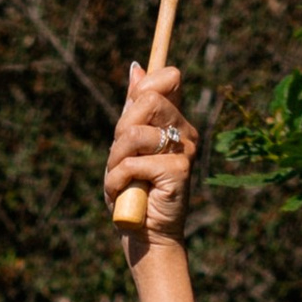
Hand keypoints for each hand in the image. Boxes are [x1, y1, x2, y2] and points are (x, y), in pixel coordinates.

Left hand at [104, 59, 196, 237]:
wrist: (146, 235)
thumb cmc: (134, 191)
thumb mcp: (126, 146)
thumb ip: (132, 110)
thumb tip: (136, 66)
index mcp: (174, 121)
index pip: (168, 78)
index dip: (144, 87)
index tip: (129, 116)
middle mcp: (185, 132)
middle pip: (146, 99)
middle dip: (121, 130)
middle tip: (121, 158)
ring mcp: (186, 150)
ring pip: (135, 132)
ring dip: (115, 160)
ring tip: (122, 180)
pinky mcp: (180, 170)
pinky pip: (133, 163)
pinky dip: (117, 181)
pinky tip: (125, 194)